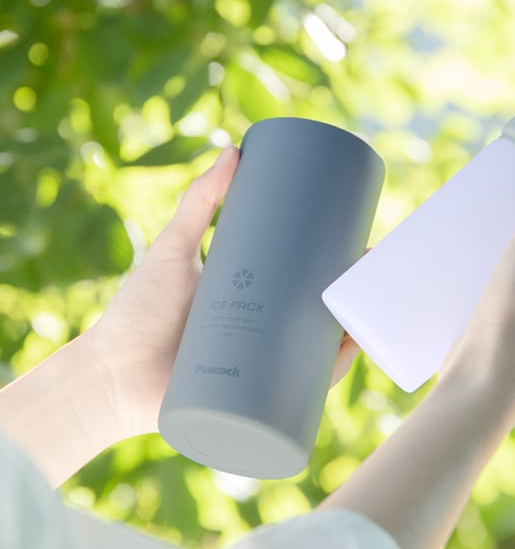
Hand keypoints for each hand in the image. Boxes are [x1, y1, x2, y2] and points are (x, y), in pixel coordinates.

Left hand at [86, 146, 360, 440]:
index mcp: (253, 299)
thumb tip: (234, 149)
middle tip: (371, 272)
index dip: (336, 267)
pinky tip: (354, 350)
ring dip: (352, 331)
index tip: (362, 244)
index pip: (305, 282)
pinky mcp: (257, 399)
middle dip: (353, 297)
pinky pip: (303, 389)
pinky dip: (331, 373)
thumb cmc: (137, 312)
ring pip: (320, 350)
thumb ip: (199, 201)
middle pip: (320, 315)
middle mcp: (264, 332)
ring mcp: (263, 367)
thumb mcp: (174, 250)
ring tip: (367, 307)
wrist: (109, 376)